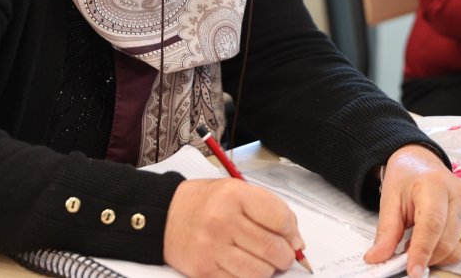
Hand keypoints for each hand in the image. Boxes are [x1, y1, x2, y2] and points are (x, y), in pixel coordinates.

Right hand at [164, 178, 305, 277]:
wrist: (165, 216)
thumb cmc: (205, 203)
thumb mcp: (237, 191)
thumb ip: (269, 210)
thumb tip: (296, 241)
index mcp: (234, 195)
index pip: (280, 219)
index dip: (292, 233)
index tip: (293, 238)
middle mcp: (222, 221)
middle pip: (273, 249)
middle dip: (286, 256)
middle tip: (283, 255)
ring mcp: (212, 248)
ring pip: (260, 272)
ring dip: (268, 270)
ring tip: (262, 261)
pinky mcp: (203, 270)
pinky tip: (244, 267)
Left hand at [364, 144, 460, 277]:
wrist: (422, 164)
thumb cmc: (407, 181)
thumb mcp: (389, 201)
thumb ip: (386, 231)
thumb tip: (376, 258)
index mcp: (434, 184)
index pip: (432, 224)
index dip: (422, 251)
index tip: (412, 271)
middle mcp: (459, 193)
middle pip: (447, 241)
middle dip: (426, 257)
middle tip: (407, 255)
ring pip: (459, 249)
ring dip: (438, 256)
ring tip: (420, 244)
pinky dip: (450, 251)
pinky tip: (436, 240)